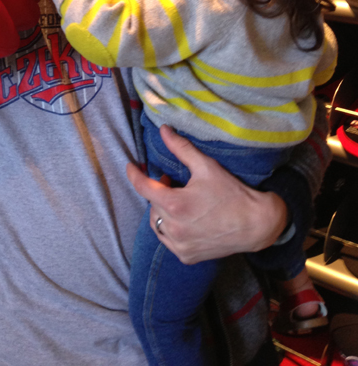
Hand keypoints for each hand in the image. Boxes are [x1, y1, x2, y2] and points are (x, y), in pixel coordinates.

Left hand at [126, 125, 287, 263]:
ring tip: (178, 201)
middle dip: (158, 191)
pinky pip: (168, 241)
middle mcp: (174, 229)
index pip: (143, 187)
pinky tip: (184, 220)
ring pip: (157, 225)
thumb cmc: (232, 193)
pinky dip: (170, 229)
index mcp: (175, 205)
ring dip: (161, 211)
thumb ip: (181, 148)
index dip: (134, 175)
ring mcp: (180, 246)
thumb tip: (164, 130)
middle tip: (172, 182)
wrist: (256, 225)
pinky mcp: (188, 257)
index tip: (131, 167)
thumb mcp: (206, 166)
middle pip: (152, 205)